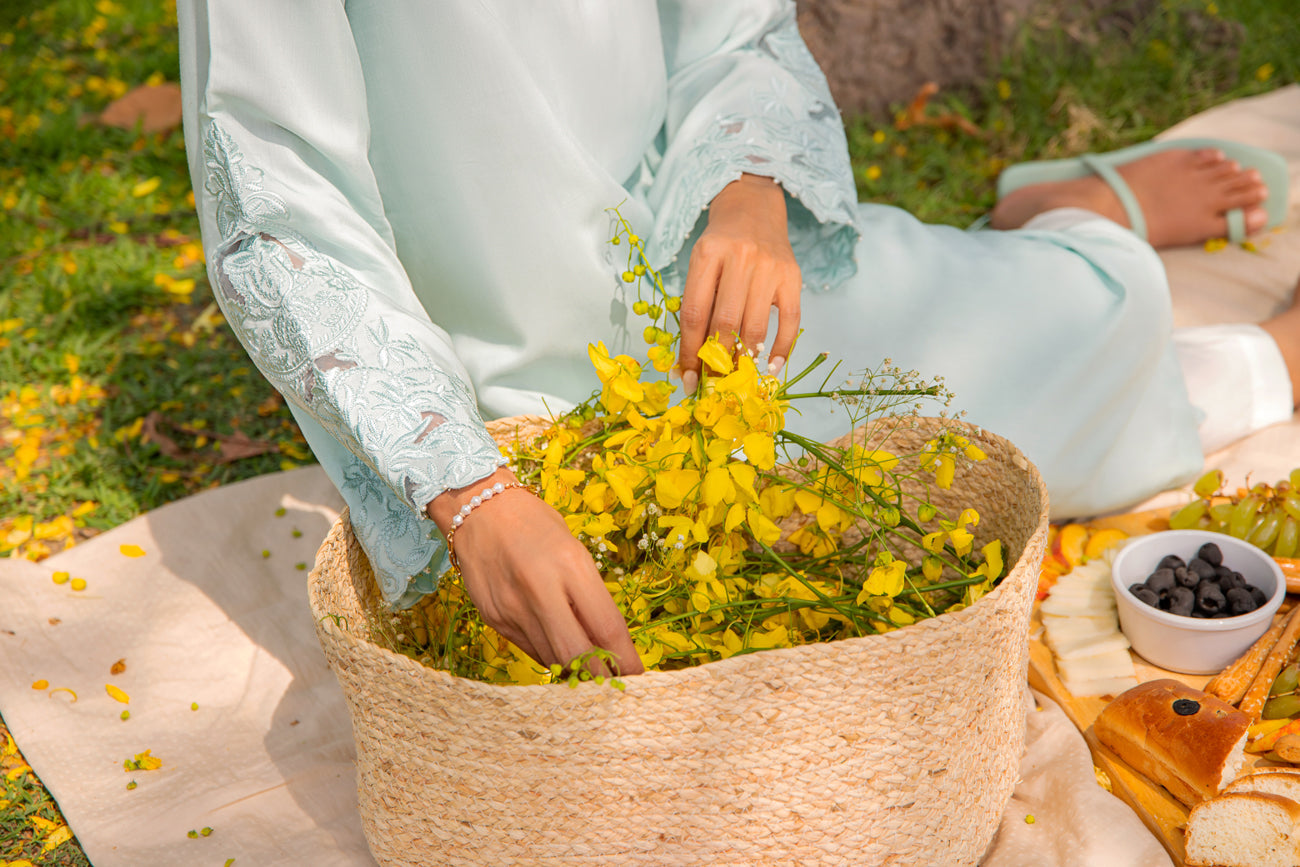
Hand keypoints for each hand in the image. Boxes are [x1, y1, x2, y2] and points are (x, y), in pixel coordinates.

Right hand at [427, 468, 643, 675]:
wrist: (477, 508)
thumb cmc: (535, 523)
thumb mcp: (573, 550)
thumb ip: (589, 595)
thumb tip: (608, 643)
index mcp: (571, 565)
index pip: (607, 627)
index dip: (626, 660)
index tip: (638, 676)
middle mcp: (541, 589)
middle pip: (578, 656)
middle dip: (601, 677)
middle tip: (614, 683)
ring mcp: (513, 608)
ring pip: (553, 659)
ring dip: (574, 669)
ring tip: (588, 666)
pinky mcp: (493, 619)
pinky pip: (530, 650)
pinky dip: (549, 654)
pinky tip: (556, 644)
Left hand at [677, 173, 800, 393]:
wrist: (753, 207)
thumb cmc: (720, 243)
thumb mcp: (699, 263)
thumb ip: (696, 303)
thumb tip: (693, 359)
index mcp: (708, 254)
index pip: (696, 314)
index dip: (690, 352)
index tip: (687, 378)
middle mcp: (741, 258)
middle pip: (726, 323)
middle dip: (716, 361)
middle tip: (711, 384)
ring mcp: (770, 268)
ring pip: (756, 327)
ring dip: (744, 359)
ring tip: (735, 378)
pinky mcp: (793, 277)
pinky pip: (791, 321)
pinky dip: (782, 348)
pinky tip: (772, 367)